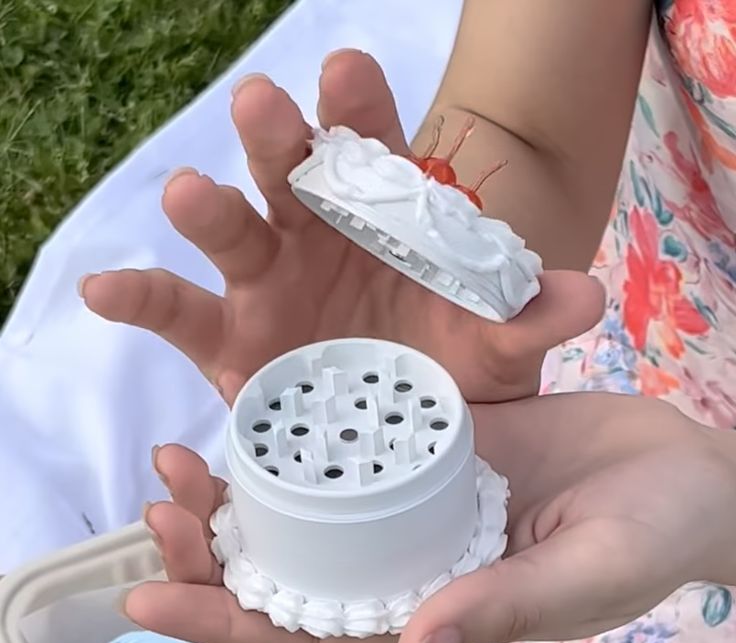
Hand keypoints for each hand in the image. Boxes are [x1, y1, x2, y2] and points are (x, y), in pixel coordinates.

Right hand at [80, 50, 602, 404]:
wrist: (403, 422)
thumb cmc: (448, 366)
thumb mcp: (495, 347)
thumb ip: (527, 318)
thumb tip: (585, 298)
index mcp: (379, 217)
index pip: (371, 147)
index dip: (360, 110)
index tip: (345, 72)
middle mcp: (313, 234)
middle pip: (290, 173)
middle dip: (278, 140)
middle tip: (264, 109)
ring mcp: (265, 284)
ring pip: (230, 233)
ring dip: (208, 210)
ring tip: (189, 195)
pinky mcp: (227, 340)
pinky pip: (175, 313)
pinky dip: (139, 299)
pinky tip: (101, 291)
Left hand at [123, 393, 735, 642]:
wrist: (687, 475)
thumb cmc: (649, 542)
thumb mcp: (578, 578)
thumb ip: (495, 608)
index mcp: (431, 611)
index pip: (313, 631)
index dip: (229, 621)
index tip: (150, 598)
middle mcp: (408, 559)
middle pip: (291, 566)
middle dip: (215, 548)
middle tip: (158, 503)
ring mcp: (416, 498)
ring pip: (310, 504)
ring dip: (241, 488)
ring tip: (179, 457)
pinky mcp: (434, 440)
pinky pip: (356, 440)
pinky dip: (303, 432)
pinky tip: (254, 403)